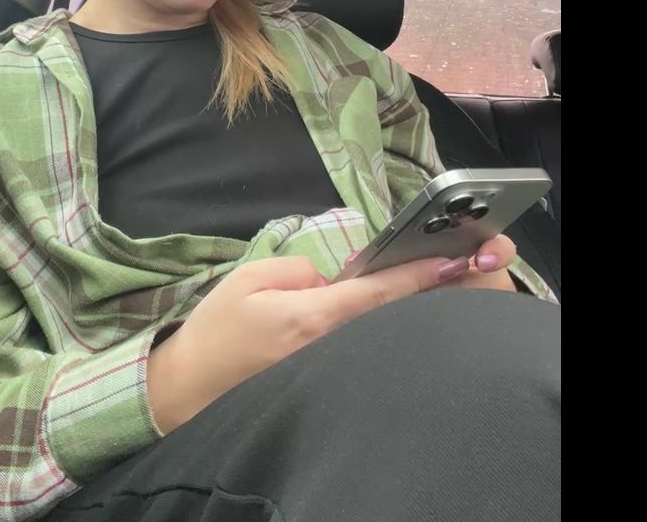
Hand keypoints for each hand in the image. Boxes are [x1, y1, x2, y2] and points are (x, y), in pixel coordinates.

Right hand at [147, 250, 472, 432]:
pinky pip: (358, 350)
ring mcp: (328, 369)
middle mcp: (329, 347)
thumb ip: (299, 270)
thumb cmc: (217, 329)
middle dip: (421, 291)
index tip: (454, 258)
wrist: (191, 387)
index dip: (419, 275)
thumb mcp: (249, 280)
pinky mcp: (321, 381)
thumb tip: (331, 279)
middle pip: (388, 317)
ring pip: (376, 335)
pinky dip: (378, 329)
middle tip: (451, 261)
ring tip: (426, 281)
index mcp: (312, 317)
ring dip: (401, 309)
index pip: (378, 294)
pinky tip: (386, 313)